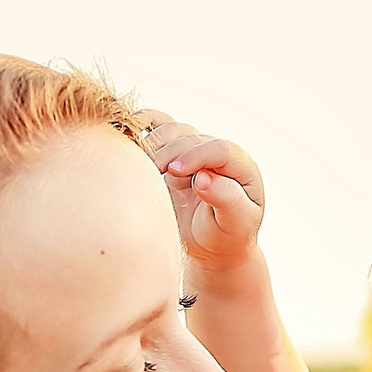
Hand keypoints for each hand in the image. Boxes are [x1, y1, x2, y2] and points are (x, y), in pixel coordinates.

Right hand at [136, 110, 264, 275]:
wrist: (211, 247)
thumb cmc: (226, 237)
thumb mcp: (235, 224)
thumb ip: (226, 199)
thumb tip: (203, 177)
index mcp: (241, 167)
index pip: (219, 149)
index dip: (195, 155)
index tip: (173, 173)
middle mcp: (218, 154)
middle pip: (191, 137)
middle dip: (170, 152)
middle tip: (153, 173)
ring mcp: (194, 151)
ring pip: (173, 130)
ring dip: (155, 143)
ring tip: (144, 166)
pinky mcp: (173, 154)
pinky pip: (160, 126)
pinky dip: (144, 124)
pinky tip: (130, 134)